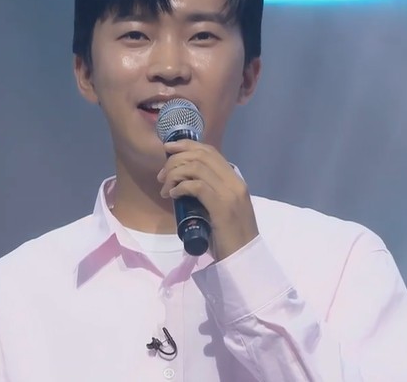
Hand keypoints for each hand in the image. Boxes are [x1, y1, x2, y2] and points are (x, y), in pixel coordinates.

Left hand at [157, 140, 258, 260]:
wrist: (244, 259)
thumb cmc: (230, 238)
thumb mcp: (221, 210)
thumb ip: (210, 195)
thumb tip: (184, 185)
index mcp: (236, 181)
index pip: (211, 152)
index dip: (187, 145)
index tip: (168, 148)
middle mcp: (235, 182)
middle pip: (201, 156)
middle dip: (176, 159)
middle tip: (162, 176)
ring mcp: (230, 194)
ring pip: (196, 168)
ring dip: (175, 174)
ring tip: (165, 188)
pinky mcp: (222, 207)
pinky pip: (196, 186)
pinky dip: (181, 187)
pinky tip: (173, 195)